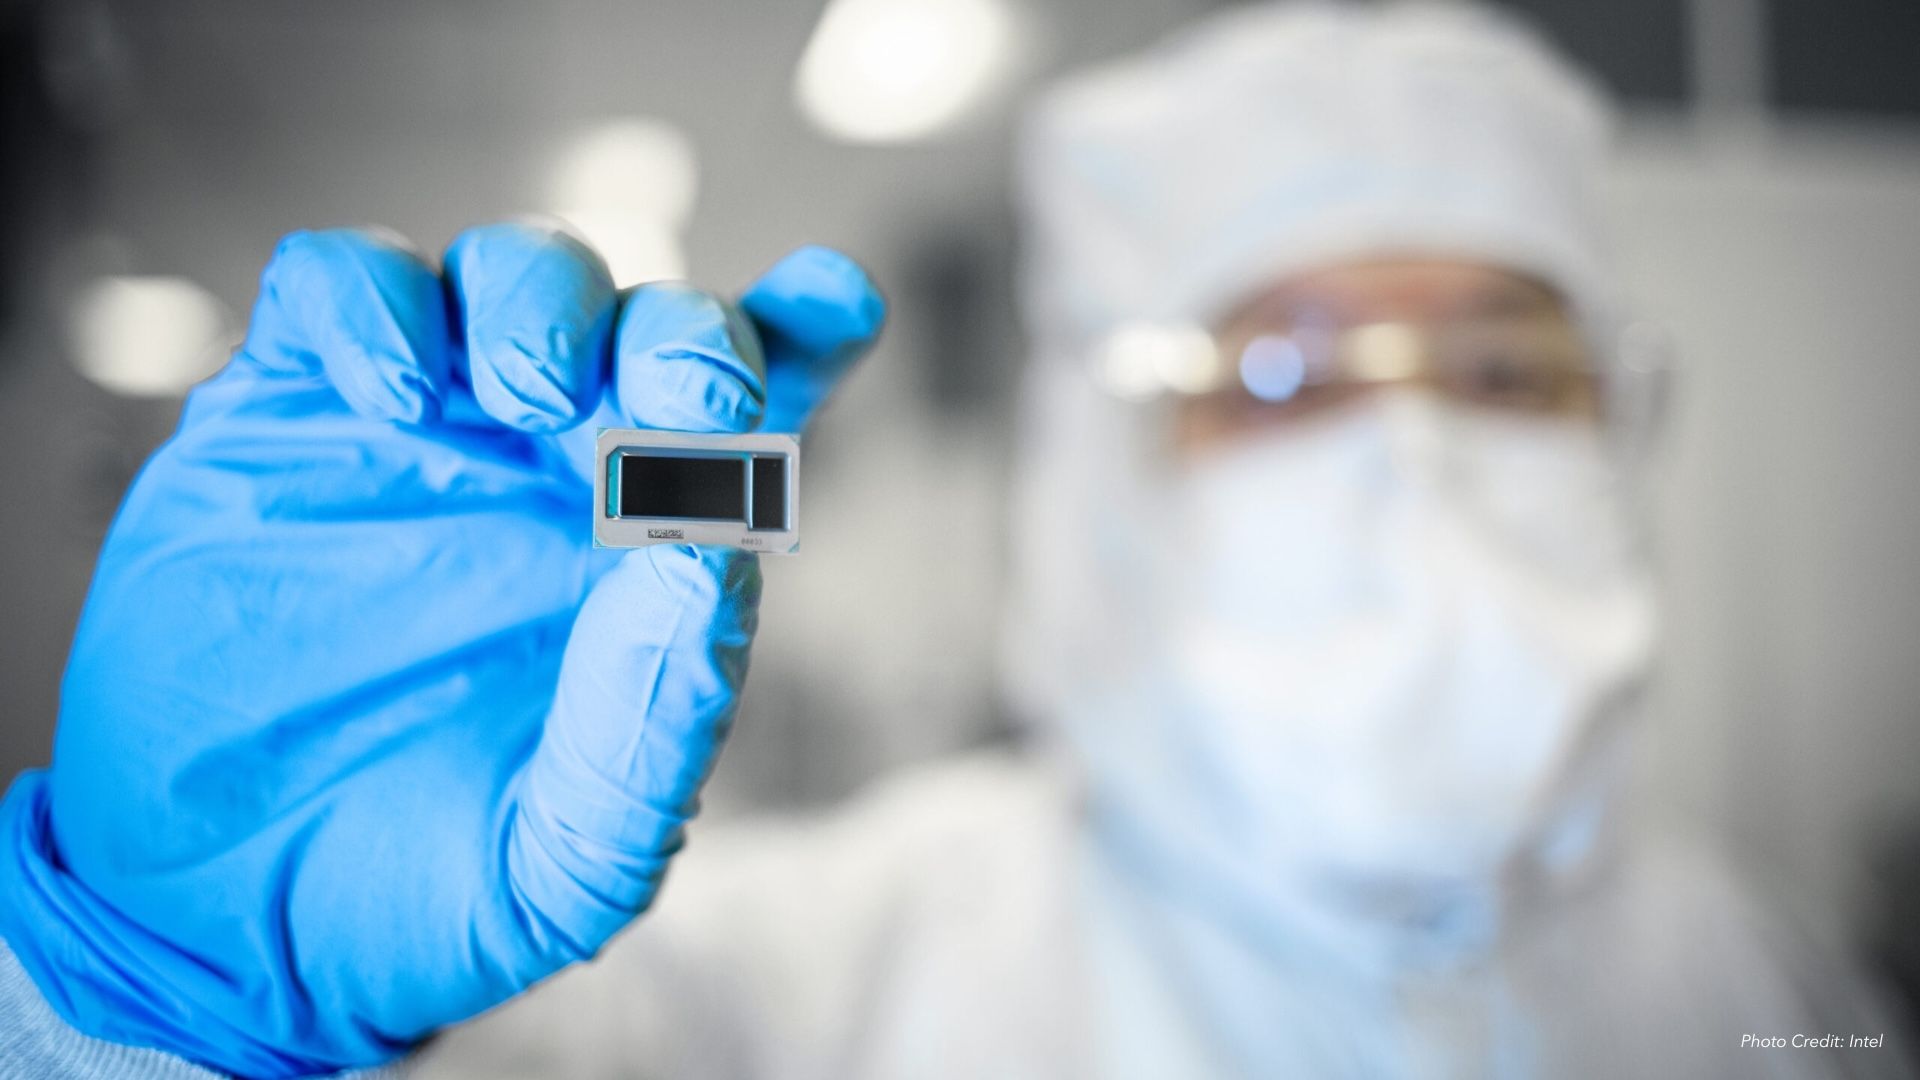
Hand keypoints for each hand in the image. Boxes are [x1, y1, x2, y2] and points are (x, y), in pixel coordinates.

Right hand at [0, 223, 882, 1076]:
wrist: (220, 927)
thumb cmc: (423, 898)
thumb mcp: (564, 862)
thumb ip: (650, 725)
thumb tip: (715, 555)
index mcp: (651, 556)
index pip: (756, 415)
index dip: (807, 332)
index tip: (840, 301)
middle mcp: (552, 470)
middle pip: (650, 318)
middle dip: (685, 325)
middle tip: (686, 392)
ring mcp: (423, 432)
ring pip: (513, 270)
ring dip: (543, 300)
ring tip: (523, 396)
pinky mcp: (286, 415)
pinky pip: (336, 285)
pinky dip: (374, 299)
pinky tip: (392, 392)